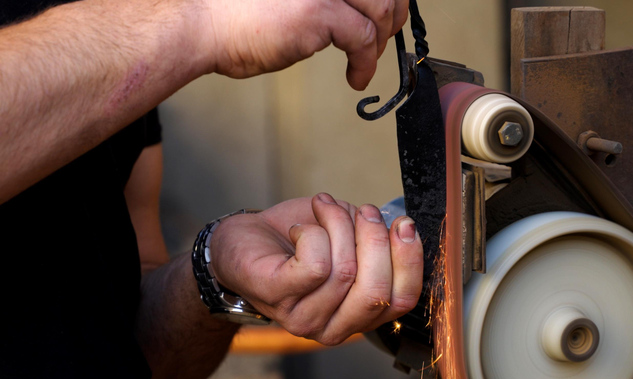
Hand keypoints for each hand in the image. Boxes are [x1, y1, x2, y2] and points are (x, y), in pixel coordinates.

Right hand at [200, 0, 409, 89]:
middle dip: (391, 17)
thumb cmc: (237, 13)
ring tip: (364, 62)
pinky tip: (355, 77)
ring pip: (380, 10)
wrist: (204, 24)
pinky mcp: (319, 11)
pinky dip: (365, 64)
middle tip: (382, 41)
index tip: (386, 18)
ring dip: (379, 43)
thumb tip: (356, 14)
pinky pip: (363, 39)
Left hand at [208, 193, 422, 344]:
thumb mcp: (348, 241)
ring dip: (339, 224)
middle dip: (376, 240)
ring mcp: (303, 318)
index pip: (401, 301)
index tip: (405, 224)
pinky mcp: (277, 296)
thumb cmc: (298, 241)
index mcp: (359, 317)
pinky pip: (314, 264)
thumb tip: (404, 229)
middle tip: (364, 212)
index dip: (410, 260)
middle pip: (375, 290)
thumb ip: (377, 245)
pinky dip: (313, 232)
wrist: (242, 242)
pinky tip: (301, 228)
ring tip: (325, 208)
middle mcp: (333, 327)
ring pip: (344, 269)